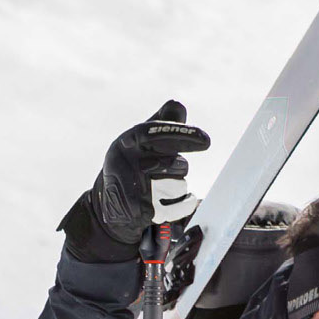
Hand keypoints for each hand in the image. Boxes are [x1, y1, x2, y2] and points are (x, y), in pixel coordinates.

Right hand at [91, 100, 210, 252]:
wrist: (112, 202)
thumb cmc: (135, 163)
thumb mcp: (143, 139)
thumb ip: (163, 122)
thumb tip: (177, 106)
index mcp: (128, 142)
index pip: (155, 133)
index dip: (182, 134)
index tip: (206, 141)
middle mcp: (127, 164)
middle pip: (176, 163)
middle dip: (178, 166)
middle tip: (167, 169)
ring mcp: (134, 190)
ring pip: (179, 185)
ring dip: (177, 185)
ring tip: (158, 187)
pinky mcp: (144, 212)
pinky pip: (182, 205)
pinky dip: (183, 203)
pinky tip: (169, 202)